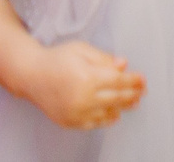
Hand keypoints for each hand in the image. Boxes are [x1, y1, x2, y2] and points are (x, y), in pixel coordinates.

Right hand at [25, 40, 144, 129]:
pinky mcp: (71, 122)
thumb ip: (103, 58)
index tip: (143, 79)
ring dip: (123, 108)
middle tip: (142, 92)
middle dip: (132, 94)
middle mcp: (83, 98)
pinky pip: (94, 123)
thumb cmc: (56, 59)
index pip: (118, 81)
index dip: (133, 81)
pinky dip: (107, 119)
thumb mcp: (80, 50)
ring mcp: (76, 112)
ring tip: (133, 103)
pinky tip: (115, 114)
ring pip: (108, 113)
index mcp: (87, 77)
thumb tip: (124, 65)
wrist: (31, 75)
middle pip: (117, 98)